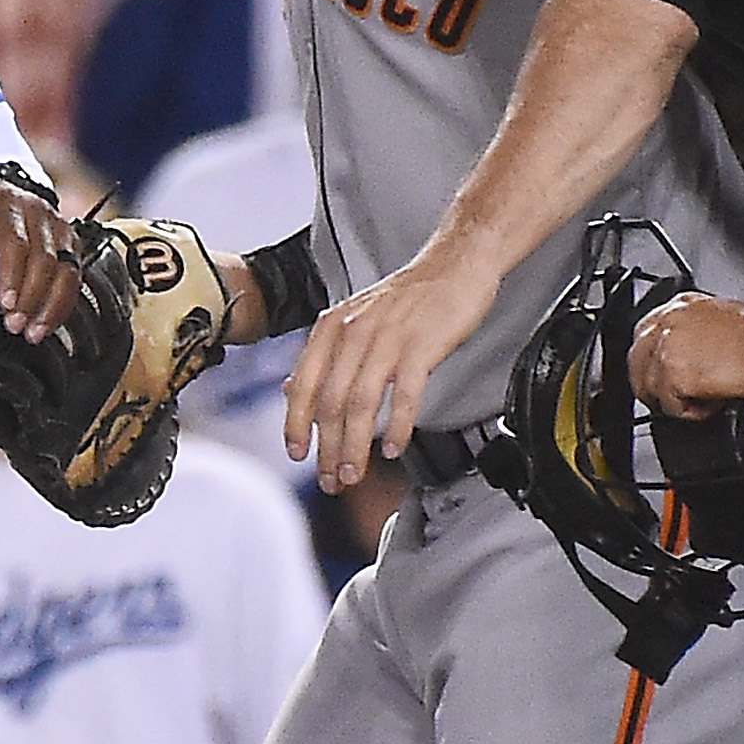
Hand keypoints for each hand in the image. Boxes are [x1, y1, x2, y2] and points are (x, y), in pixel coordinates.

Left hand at [0, 179, 86, 343]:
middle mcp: (38, 212)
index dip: (12, 276)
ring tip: (33, 332)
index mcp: (5, 205)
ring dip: (52, 305)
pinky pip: (75, 278)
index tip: (5, 304)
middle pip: (45, 257)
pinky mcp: (71, 245)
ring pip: (67, 269)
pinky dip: (63, 305)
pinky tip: (47, 325)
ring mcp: (59, 228)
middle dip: (31, 297)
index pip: (15, 242)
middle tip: (14, 325)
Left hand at [283, 252, 498, 493]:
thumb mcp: (353, 319)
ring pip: (362, 403)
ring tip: (355, 472)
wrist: (454, 265)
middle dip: (328, 448)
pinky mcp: (421, 345)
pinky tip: (394, 447)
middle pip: (331, 401)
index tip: (298, 454)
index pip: (303, 384)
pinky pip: (405, 394)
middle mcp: (354, 332)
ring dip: (356, 446)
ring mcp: (387, 338)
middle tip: (331, 478)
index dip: (296, 424)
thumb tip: (290, 390)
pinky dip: (398, 426)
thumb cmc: (408, 297)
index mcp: (332, 327)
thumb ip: (324, 356)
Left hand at [629, 292, 743, 419]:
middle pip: (637, 362)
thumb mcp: (718, 320)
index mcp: (678, 307)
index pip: (644, 336)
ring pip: (651, 386)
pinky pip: (670, 405)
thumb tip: (691, 358)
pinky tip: (710, 406)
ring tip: (702, 402)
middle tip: (669, 400)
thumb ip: (694, 335)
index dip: (650, 362)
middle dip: (651, 385)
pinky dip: (690, 412)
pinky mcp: (674, 375)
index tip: (657, 376)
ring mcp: (666, 349)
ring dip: (675, 400)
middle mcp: (667, 324)